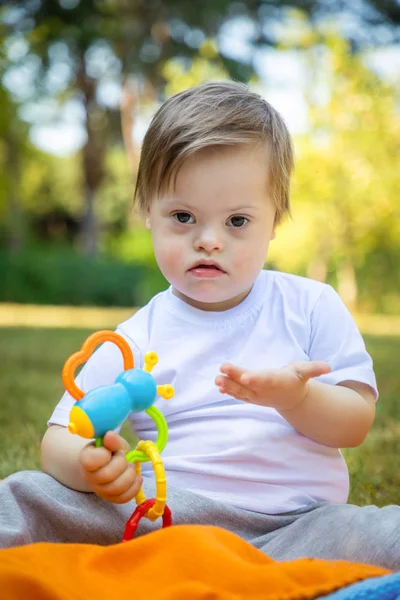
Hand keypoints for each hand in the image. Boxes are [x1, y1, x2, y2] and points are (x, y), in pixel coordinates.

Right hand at [79, 431, 141, 503]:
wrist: (111, 462)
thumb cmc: (111, 450)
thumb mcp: (113, 442)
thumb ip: (113, 440)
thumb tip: (110, 436)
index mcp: (86, 460)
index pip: (91, 461)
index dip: (105, 454)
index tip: (112, 450)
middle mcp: (90, 477)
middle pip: (107, 476)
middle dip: (122, 464)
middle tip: (125, 457)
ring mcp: (100, 490)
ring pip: (116, 489)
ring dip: (130, 475)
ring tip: (131, 466)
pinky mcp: (111, 498)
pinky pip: (123, 498)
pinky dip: (134, 487)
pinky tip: (138, 477)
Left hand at [215, 361, 330, 410]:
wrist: (291, 399)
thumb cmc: (296, 380)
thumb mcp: (305, 372)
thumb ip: (314, 369)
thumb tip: (329, 367)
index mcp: (277, 381)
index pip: (265, 380)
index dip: (255, 378)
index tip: (245, 377)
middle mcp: (265, 390)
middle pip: (248, 385)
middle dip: (234, 379)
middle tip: (222, 371)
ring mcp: (256, 395)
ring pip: (240, 391)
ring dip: (227, 386)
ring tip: (216, 380)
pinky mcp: (250, 397)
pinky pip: (238, 395)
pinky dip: (228, 391)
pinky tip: (218, 385)